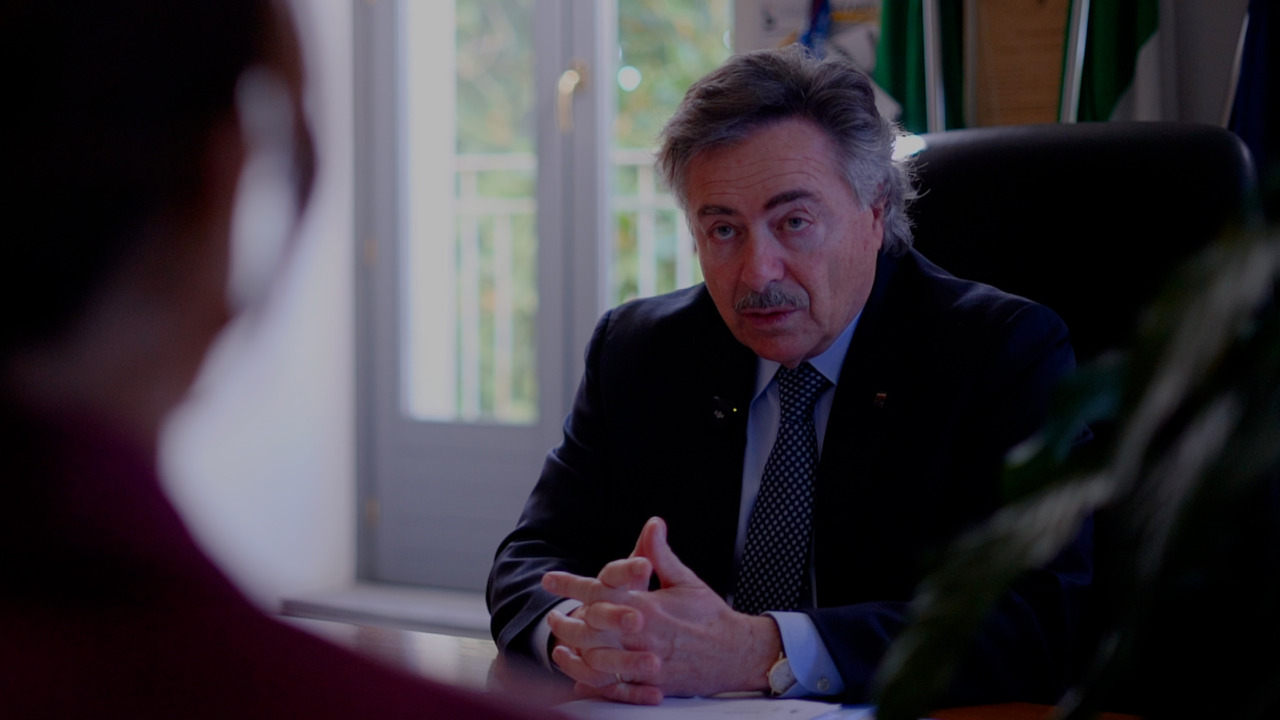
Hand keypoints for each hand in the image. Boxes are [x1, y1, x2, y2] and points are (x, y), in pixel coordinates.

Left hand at [541, 517, 781, 703]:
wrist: (737, 653)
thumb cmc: (711, 616)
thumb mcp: (685, 580)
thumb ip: (661, 555)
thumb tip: (652, 524)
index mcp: (648, 605)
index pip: (600, 590)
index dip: (570, 584)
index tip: (549, 579)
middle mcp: (643, 633)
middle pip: (591, 626)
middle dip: (566, 621)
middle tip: (552, 617)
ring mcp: (645, 660)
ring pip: (597, 657)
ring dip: (575, 649)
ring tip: (560, 644)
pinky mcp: (651, 683)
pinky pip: (613, 684)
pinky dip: (592, 678)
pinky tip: (579, 673)